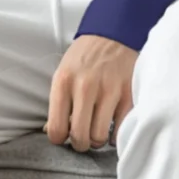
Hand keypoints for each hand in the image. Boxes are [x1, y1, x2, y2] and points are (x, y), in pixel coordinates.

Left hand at [45, 35, 136, 151]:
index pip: (56, 128)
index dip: (59, 139)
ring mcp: (108, 91)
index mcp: (63, 82)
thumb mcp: (63, 72)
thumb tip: (50, 131)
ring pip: (100, 137)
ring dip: (98, 139)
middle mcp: (84, 87)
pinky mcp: (128, 95)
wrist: (112, 34)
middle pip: (80, 137)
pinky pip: (120, 131)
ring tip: (96, 129)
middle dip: (80, 144)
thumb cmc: (84, 57)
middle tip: (81, 138)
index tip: (64, 136)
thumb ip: (58, 102)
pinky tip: (111, 124)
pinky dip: (115, 134)